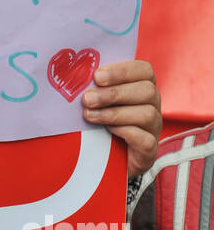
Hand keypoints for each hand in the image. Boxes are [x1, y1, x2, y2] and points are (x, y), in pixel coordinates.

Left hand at [82, 60, 160, 177]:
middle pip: (147, 91)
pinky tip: (107, 131)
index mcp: (142, 86)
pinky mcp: (150, 149)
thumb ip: (94, 88)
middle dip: (114, 93)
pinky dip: (126, 132)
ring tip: (90, 116)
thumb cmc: (100, 123)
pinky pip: (146, 139)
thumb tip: (76, 76)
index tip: (97, 76)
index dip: (122, 70)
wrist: (106, 160)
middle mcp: (153, 105)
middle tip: (87, 99)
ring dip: (115, 113)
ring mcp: (154, 128)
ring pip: (147, 114)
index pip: (143, 70)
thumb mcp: (97, 102)